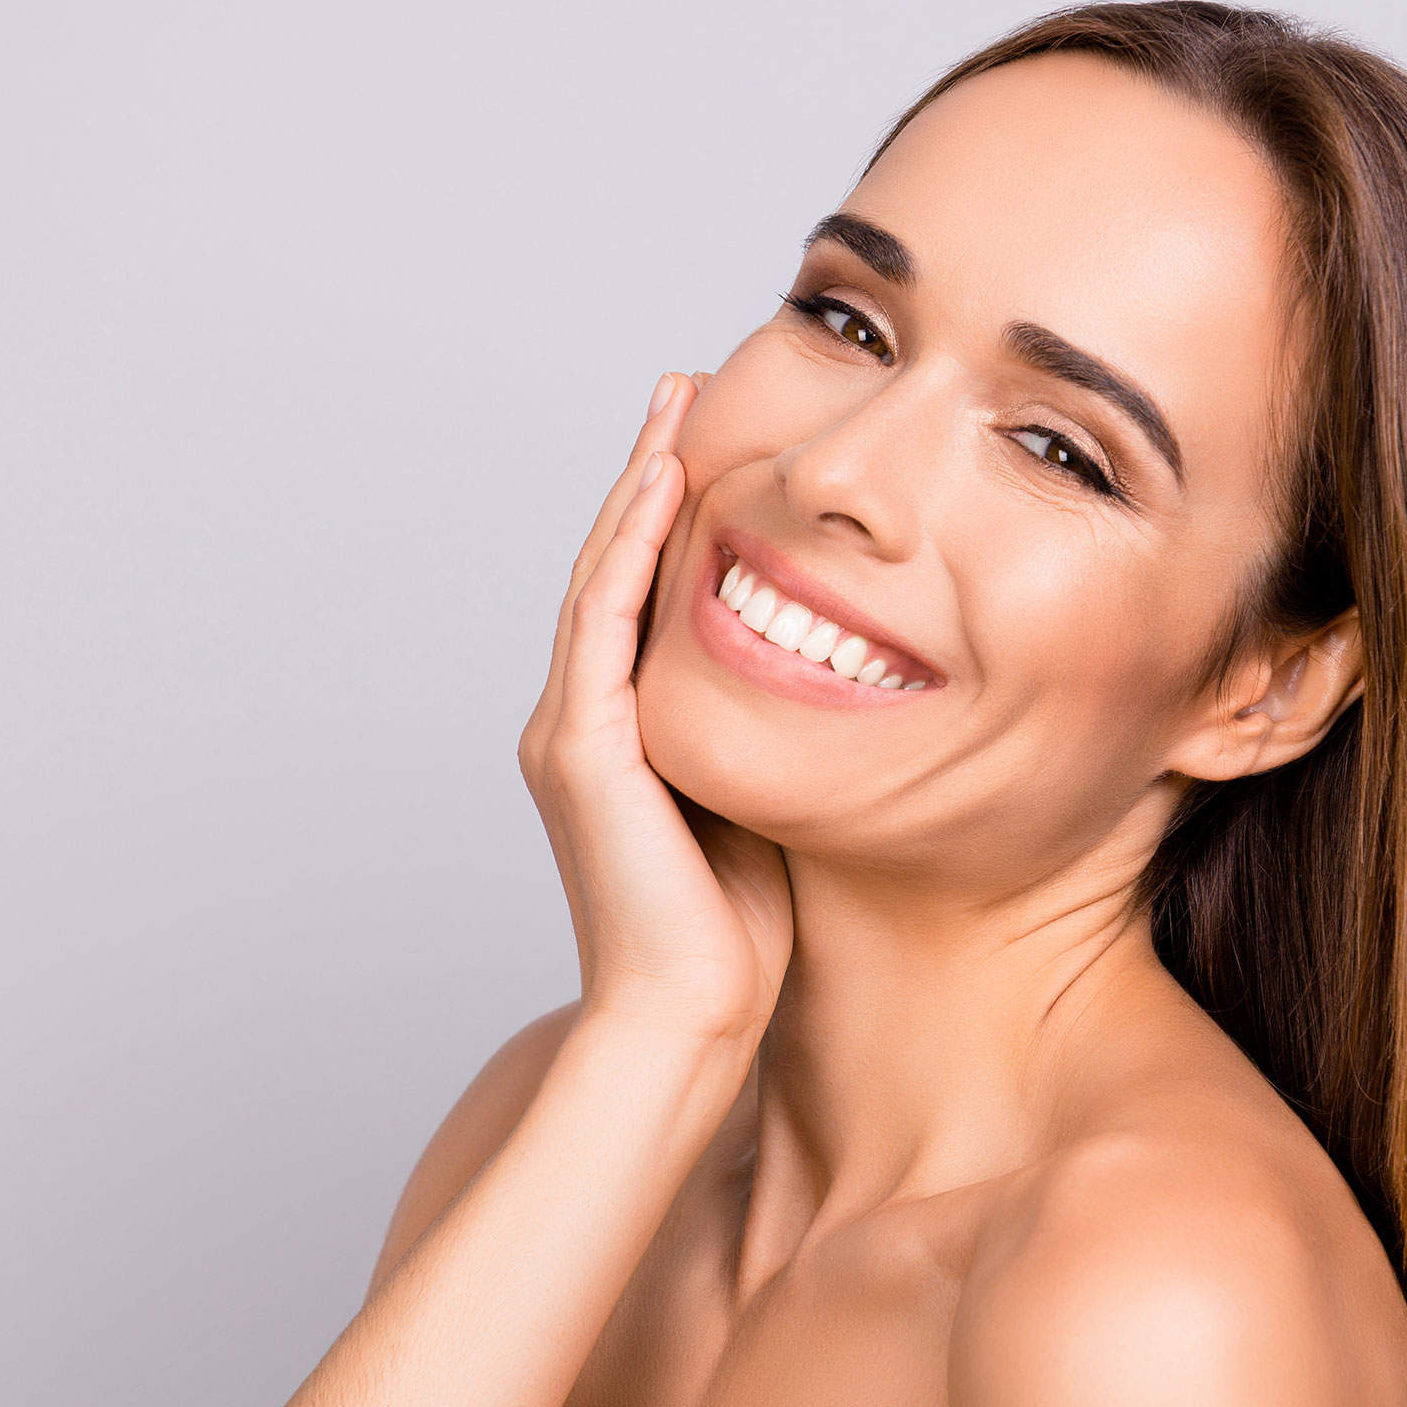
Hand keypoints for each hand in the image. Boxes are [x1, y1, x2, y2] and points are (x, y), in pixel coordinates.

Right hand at [519, 372, 792, 1044]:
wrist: (690, 1015)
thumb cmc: (736, 929)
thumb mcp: (762, 798)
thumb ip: (767, 732)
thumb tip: (832, 675)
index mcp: (623, 735)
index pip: (646, 600)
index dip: (674, 518)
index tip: (716, 444)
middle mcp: (584, 723)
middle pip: (615, 569)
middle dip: (651, 477)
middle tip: (683, 390)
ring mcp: (573, 734)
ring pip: (601, 579)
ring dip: (637, 490)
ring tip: (671, 410)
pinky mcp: (582, 751)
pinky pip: (603, 626)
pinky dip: (629, 552)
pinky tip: (661, 489)